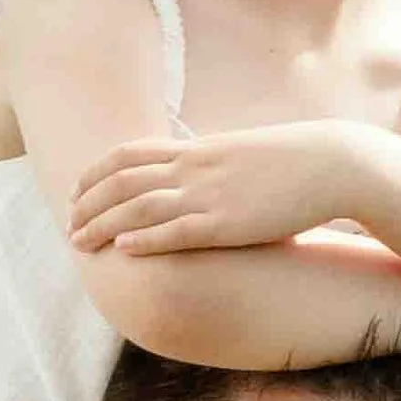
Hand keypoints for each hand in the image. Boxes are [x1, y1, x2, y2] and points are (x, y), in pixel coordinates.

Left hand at [69, 125, 364, 254]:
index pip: (128, 155)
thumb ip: (211, 167)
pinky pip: (175, 231)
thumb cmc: (294, 163)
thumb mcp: (242, 156)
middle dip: (88, 203)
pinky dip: (143, 239)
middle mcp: (193, 168)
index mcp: (196, 150)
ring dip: (102, 225)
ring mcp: (208, 195)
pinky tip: (123, 250)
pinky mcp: (227, 223)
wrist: (332, 164)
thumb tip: (196, 180)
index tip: (76, 191)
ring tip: (81, 242)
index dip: (94, 173)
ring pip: (138, 207)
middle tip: (68, 224)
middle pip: (121, 181)